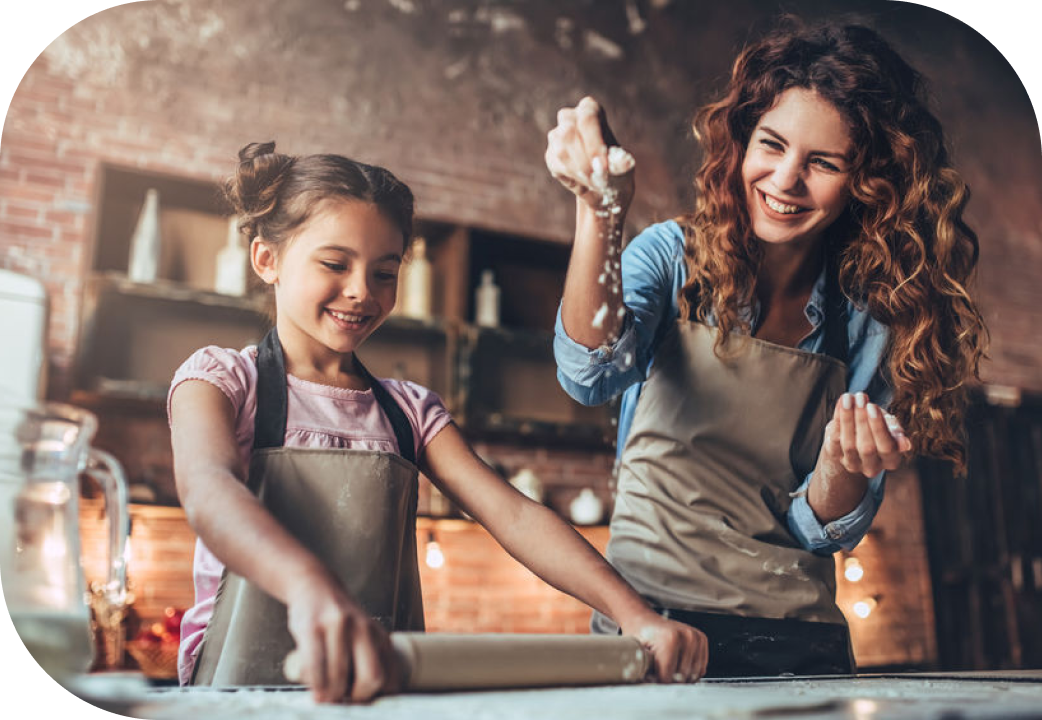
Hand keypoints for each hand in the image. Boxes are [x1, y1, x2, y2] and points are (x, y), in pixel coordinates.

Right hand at [283, 572, 402, 703]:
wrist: (315, 585)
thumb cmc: (339, 619)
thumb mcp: (363, 634)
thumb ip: (369, 660)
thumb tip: (369, 699)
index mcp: (379, 635)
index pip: (390, 676)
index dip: (379, 698)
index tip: (366, 704)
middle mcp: (363, 629)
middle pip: (372, 677)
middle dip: (357, 698)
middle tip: (345, 701)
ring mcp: (338, 626)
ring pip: (339, 676)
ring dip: (330, 695)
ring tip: (324, 697)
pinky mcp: (312, 626)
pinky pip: (314, 664)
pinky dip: (314, 683)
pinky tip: (313, 688)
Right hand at [545, 96, 634, 209]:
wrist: (603, 187)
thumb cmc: (615, 170)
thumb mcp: (624, 165)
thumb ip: (622, 162)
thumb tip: (624, 162)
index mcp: (590, 109)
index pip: (587, 118)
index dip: (594, 143)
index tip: (603, 167)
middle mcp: (570, 117)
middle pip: (569, 131)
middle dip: (583, 158)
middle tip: (597, 175)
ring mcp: (556, 135)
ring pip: (561, 150)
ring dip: (579, 169)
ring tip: (594, 180)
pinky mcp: (550, 155)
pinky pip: (557, 165)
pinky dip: (572, 177)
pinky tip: (584, 181)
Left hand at [620, 611, 707, 682]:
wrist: (645, 620)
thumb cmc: (640, 634)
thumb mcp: (637, 652)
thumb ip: (643, 671)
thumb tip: (649, 687)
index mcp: (671, 639)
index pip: (668, 676)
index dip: (657, 682)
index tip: (650, 679)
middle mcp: (687, 637)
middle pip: (682, 677)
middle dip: (669, 680)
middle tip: (657, 673)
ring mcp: (696, 637)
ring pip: (693, 675)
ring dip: (680, 677)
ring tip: (667, 668)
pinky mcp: (702, 640)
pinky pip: (700, 668)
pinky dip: (689, 671)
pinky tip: (677, 665)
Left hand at [822, 392, 912, 477]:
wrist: (855, 439)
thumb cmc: (878, 429)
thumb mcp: (891, 428)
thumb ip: (896, 432)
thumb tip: (905, 445)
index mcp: (891, 460)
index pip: (887, 447)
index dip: (878, 427)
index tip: (872, 406)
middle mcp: (872, 467)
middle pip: (867, 447)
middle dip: (862, 420)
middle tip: (860, 397)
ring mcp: (852, 464)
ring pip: (848, 444)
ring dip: (847, 418)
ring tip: (848, 397)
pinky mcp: (836, 457)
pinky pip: (835, 439)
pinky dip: (837, 420)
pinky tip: (841, 404)